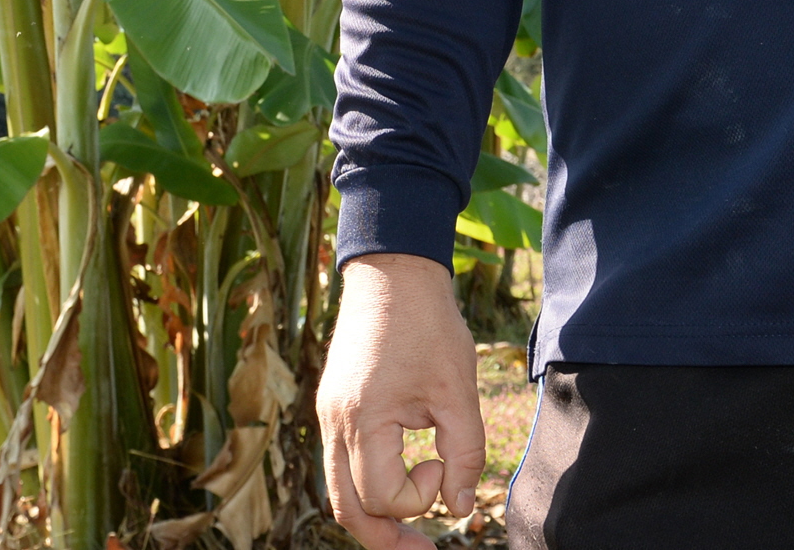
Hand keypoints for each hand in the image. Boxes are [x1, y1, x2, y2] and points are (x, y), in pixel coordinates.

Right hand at [318, 253, 486, 548]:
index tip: (443, 463)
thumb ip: (464, 455)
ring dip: (373, 515)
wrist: (393, 270)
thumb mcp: (457, 391)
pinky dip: (367, 484)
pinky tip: (398, 483)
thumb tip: (459, 509)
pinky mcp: (335, 405)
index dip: (420, 496)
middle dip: (384, 537)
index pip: (382, 496)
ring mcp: (329, 413)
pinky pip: (341, 463)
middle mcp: (334, 422)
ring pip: (338, 489)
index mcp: (361, 418)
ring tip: (408, 533)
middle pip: (346, 508)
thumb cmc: (428, 324)